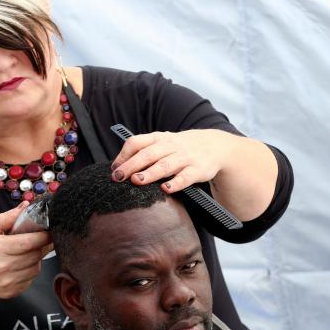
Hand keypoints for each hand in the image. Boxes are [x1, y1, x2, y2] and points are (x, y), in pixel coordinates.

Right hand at [0, 202, 51, 298]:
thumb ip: (8, 216)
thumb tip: (27, 206)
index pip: (29, 242)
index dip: (43, 236)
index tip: (49, 231)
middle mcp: (3, 267)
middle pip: (36, 255)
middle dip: (42, 246)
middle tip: (43, 240)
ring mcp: (7, 281)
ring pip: (36, 269)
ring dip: (37, 259)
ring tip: (29, 252)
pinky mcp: (11, 292)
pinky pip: (30, 280)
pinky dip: (30, 271)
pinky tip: (22, 265)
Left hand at [110, 130, 231, 192]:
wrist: (215, 145)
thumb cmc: (181, 147)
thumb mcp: (163, 143)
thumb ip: (143, 151)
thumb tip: (118, 167)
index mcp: (159, 139)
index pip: (137, 142)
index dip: (124, 155)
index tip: (114, 169)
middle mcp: (171, 146)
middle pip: (148, 154)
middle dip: (131, 165)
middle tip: (118, 177)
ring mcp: (185, 158)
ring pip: (165, 165)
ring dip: (150, 173)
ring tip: (136, 181)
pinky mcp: (198, 170)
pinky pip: (185, 177)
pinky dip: (175, 183)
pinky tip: (165, 189)